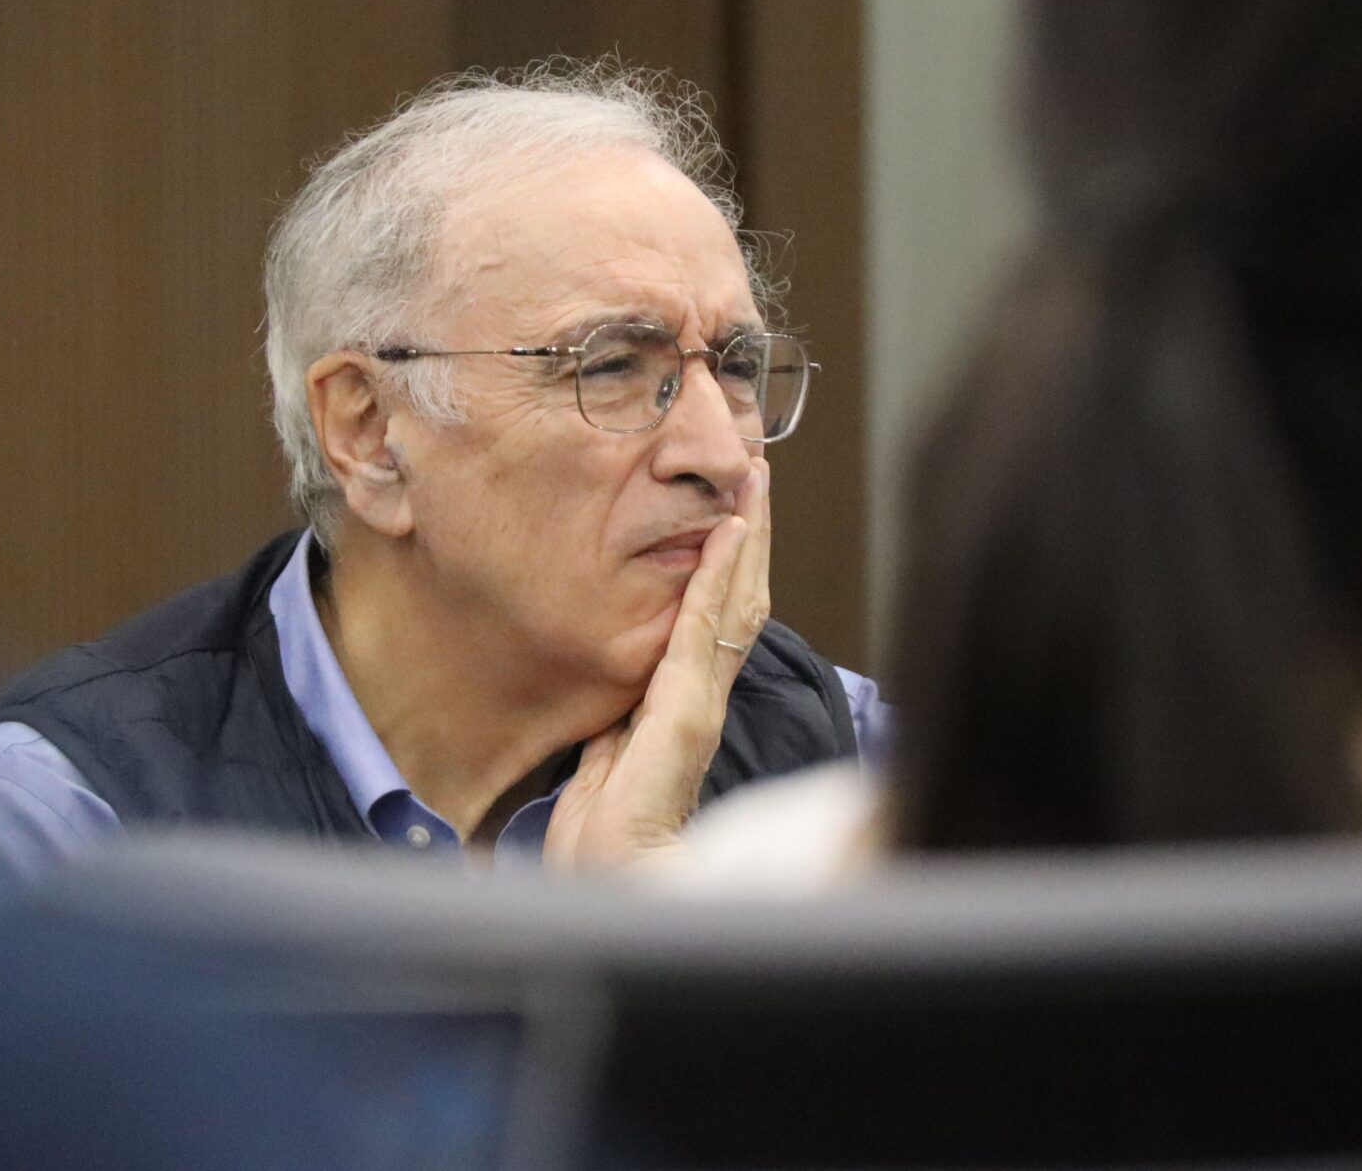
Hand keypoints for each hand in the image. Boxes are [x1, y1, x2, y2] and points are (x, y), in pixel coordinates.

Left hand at [546, 458, 771, 869]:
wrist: (616, 887)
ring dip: (744, 539)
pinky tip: (726, 536)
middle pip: (739, 599)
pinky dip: (716, 579)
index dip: (730, 564)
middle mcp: (703, 696)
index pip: (718, 619)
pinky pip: (704, 632)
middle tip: (756, 474)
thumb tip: (614, 702)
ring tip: (751, 484)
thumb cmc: (605, 840)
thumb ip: (617, 726)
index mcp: (684, 704)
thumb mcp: (604, 762)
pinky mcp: (686, 712)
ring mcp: (700, 702)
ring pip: (733, 603)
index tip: (734, 510)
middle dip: (749, 535)